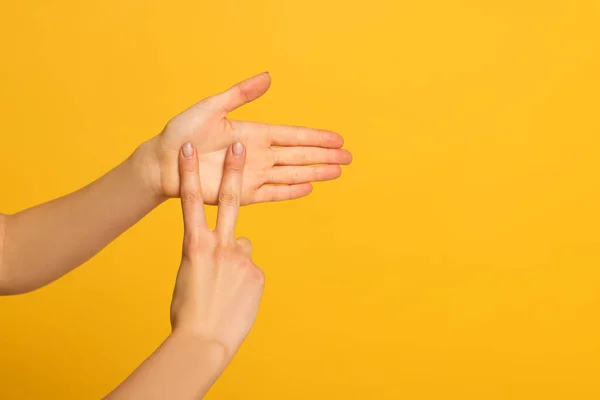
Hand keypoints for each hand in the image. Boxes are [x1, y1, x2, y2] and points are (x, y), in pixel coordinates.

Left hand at [148, 72, 351, 203]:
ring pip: (292, 175)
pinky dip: (290, 192)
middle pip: (299, 156)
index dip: (316, 137)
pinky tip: (309, 188)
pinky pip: (272, 193)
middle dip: (325, 157)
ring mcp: (252, 175)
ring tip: (337, 172)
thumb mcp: (212, 107)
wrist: (163, 163)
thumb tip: (269, 77)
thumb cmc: (182, 132)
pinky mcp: (242, 193)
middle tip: (349, 157)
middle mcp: (258, 155)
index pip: (293, 135)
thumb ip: (241, 94)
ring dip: (315, 173)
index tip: (338, 138)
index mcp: (254, 133)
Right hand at [170, 141, 263, 358]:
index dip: (189, 172)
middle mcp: (219, 246)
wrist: (204, 340)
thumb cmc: (187, 310)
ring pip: (242, 247)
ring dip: (235, 262)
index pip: (190, 201)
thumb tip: (228, 249)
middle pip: (230, 200)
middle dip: (234, 169)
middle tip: (240, 145)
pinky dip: (244, 281)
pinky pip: (251, 271)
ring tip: (224, 288)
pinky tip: (236, 299)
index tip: (187, 148)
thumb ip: (207, 254)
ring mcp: (241, 258)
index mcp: (194, 245)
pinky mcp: (258, 273)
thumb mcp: (189, 275)